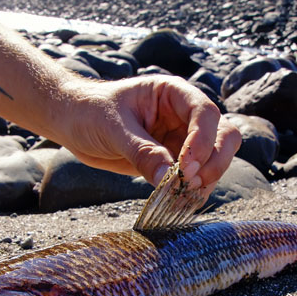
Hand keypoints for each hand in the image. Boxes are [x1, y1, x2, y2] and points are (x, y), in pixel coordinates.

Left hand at [57, 75, 241, 197]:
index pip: (204, 113)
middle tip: (190, 183)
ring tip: (184, 196)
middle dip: (215, 161)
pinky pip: (196, 176)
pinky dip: (194, 190)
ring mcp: (182, 138)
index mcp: (173, 94)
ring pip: (216, 158)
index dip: (202, 141)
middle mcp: (184, 115)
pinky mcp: (174, 161)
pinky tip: (181, 201)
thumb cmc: (90, 112)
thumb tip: (169, 178)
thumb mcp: (113, 129)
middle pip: (223, 135)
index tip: (185, 167)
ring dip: (208, 178)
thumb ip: (142, 152)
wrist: (73, 122)